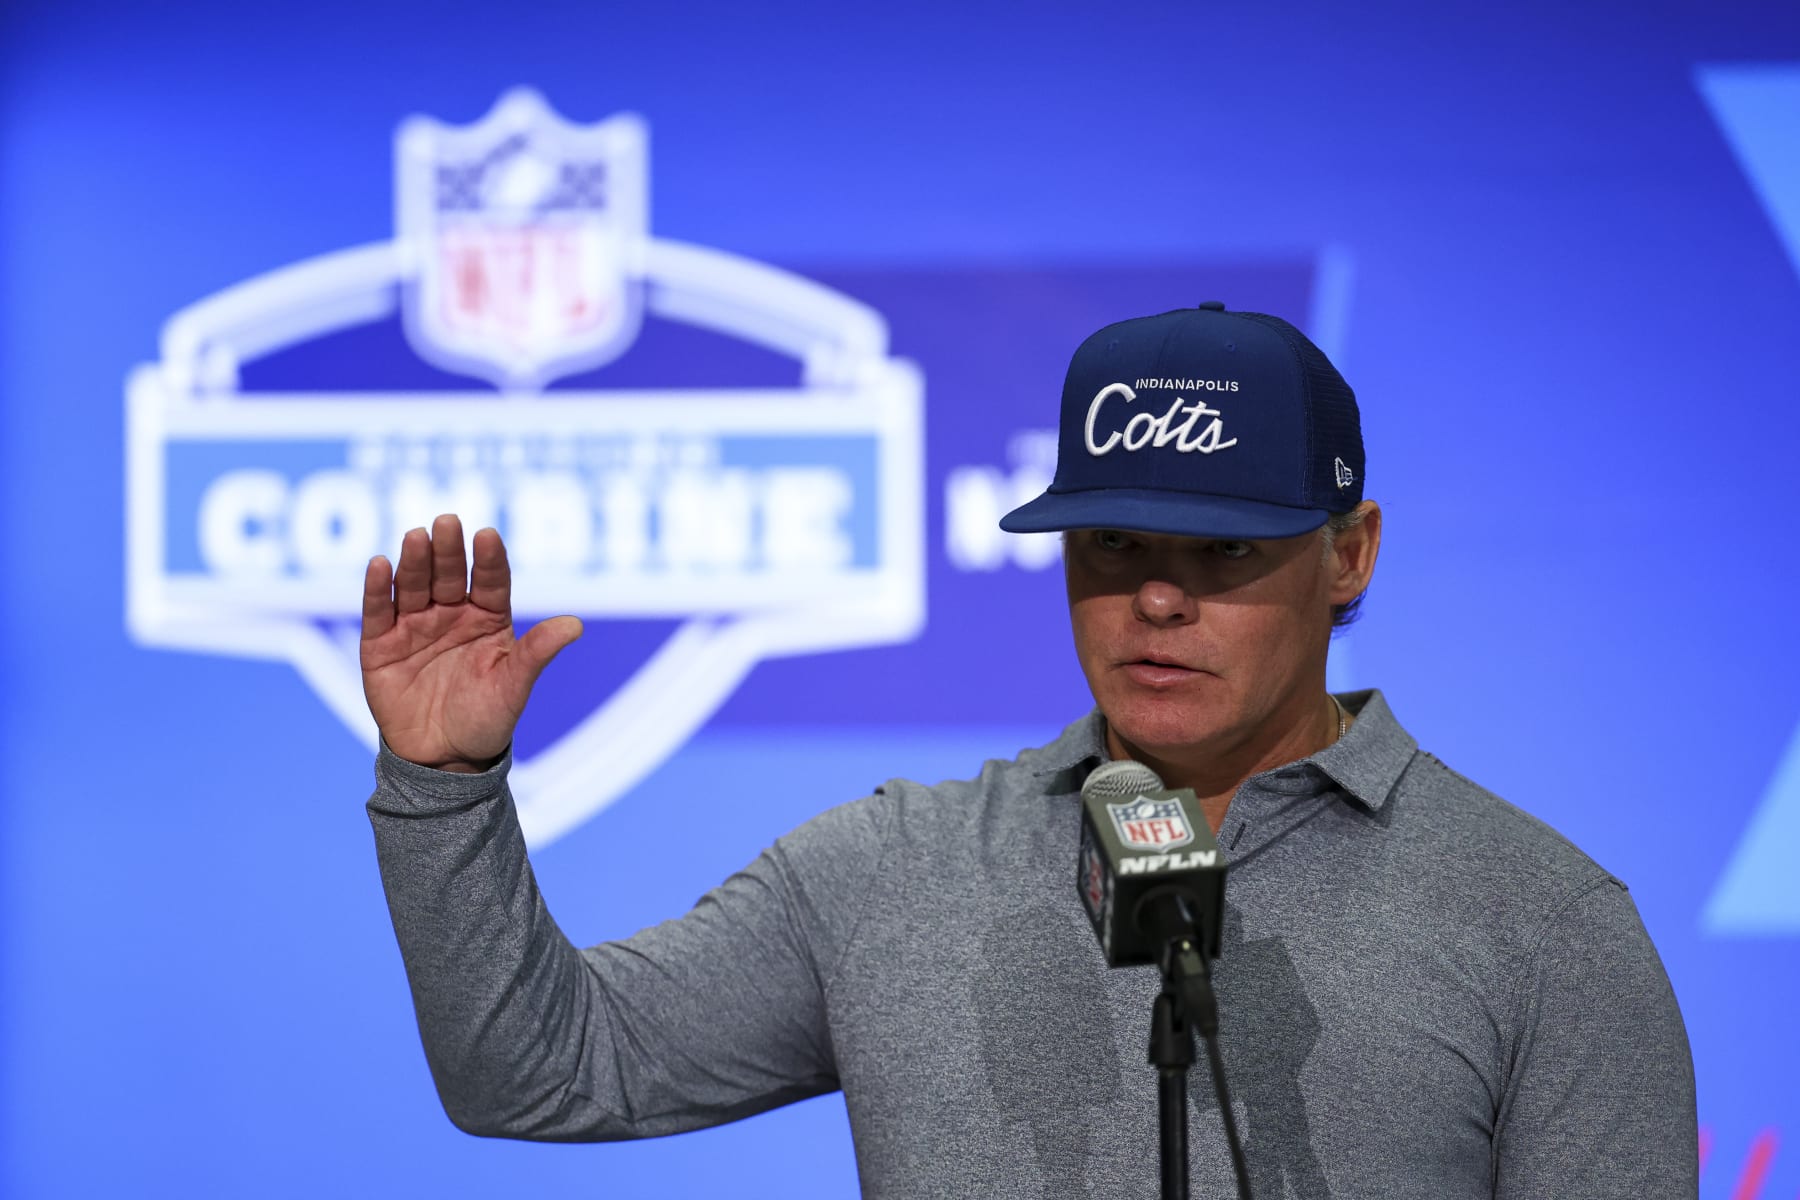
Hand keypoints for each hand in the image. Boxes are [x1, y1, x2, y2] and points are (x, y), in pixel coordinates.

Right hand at [360, 514, 581, 771]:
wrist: (443, 759)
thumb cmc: (486, 719)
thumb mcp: (514, 687)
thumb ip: (538, 653)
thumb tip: (576, 625)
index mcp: (487, 618)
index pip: (490, 581)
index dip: (488, 559)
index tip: (487, 535)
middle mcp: (451, 614)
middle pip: (449, 575)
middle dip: (448, 550)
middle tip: (447, 522)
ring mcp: (414, 626)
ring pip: (414, 585)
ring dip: (415, 561)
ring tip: (417, 536)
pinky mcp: (380, 645)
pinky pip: (378, 611)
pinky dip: (377, 588)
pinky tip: (379, 564)